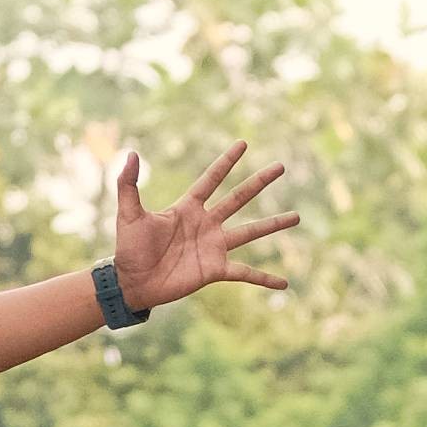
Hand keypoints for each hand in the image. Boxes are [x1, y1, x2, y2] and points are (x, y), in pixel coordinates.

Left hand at [109, 142, 297, 312]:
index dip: (227, 162)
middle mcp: (206, 224)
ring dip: (274, 224)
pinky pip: (246, 273)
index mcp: (188, 208)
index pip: (212, 179)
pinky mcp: (215, 270)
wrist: (131, 283)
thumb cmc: (129, 249)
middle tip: (281, 166)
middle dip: (260, 182)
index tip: (243, 143)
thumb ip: (129, 184)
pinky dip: (265, 278)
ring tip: (297, 216)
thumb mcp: (129, 214)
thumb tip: (131, 154)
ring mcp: (213, 247)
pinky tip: (285, 283)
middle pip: (239, 198)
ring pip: (250, 232)